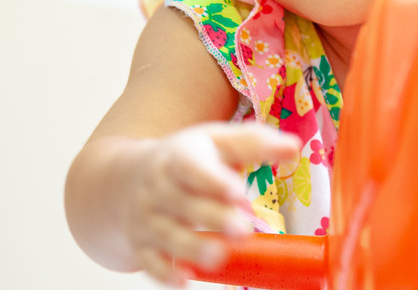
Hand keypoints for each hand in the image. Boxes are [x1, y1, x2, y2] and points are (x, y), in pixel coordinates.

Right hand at [119, 122, 299, 285]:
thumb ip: (253, 143)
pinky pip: (150, 262)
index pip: (191, 166)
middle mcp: (159, 188)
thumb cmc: (186, 158)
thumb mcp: (215, 141)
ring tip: (219, 257)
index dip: (212, 179)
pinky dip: (165, 273)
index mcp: (179, 157)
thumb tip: (293, 147)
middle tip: (242, 231)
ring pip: (168, 235)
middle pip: (183, 204)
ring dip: (192, 248)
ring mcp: (147, 219)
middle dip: (212, 218)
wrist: (124, 178)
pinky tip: (185, 280)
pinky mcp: (141, 246)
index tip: (238, 192)